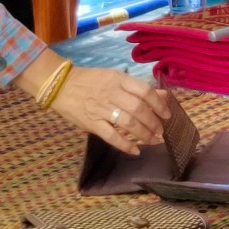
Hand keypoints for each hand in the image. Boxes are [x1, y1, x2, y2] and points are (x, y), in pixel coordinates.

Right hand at [50, 66, 171, 154]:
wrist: (61, 85)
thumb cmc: (91, 80)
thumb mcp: (116, 77)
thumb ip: (139, 87)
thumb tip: (163, 95)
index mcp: (119, 79)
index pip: (144, 91)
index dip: (159, 104)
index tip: (167, 114)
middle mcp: (112, 93)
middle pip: (139, 109)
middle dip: (153, 122)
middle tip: (161, 131)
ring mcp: (101, 109)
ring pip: (128, 123)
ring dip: (143, 134)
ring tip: (153, 140)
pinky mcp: (91, 123)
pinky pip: (111, 136)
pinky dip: (125, 145)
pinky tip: (135, 151)